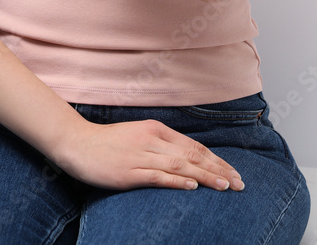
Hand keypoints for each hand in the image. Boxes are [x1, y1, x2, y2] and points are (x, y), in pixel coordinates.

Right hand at [54, 119, 244, 191]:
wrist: (76, 143)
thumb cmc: (106, 143)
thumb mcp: (137, 136)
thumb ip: (161, 145)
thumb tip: (188, 160)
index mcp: (155, 130)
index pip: (194, 146)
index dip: (217, 160)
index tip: (234, 172)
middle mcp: (151, 140)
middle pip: (193, 155)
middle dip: (219, 169)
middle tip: (241, 183)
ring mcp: (139, 155)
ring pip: (181, 166)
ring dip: (206, 176)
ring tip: (226, 186)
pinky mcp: (128, 171)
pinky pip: (157, 176)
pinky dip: (177, 181)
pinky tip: (192, 186)